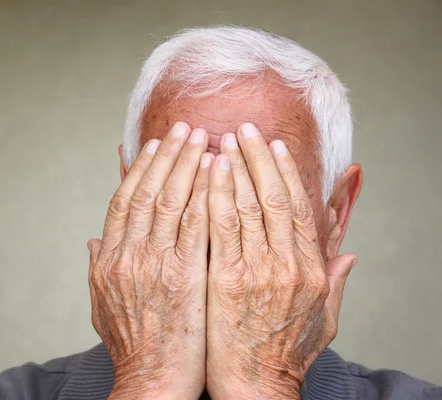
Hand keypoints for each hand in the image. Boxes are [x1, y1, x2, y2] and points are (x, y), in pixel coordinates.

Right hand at [88, 122, 212, 399]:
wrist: (152, 383)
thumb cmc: (133, 347)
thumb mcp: (102, 306)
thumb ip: (97, 268)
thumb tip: (93, 240)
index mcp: (110, 260)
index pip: (124, 200)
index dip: (141, 168)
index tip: (155, 144)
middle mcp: (129, 255)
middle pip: (149, 191)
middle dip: (168, 155)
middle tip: (184, 127)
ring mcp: (156, 265)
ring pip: (172, 200)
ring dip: (188, 165)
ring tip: (203, 138)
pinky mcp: (186, 277)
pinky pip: (197, 225)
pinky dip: (207, 195)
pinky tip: (219, 174)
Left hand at [206, 123, 356, 399]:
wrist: (256, 389)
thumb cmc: (284, 354)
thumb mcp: (323, 320)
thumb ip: (335, 282)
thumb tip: (350, 255)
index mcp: (310, 269)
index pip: (296, 206)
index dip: (283, 171)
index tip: (272, 146)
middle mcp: (287, 265)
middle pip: (271, 196)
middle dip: (256, 157)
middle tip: (243, 129)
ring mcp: (256, 271)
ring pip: (244, 205)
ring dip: (232, 168)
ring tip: (220, 140)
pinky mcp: (225, 281)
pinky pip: (218, 227)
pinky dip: (212, 195)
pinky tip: (204, 173)